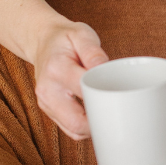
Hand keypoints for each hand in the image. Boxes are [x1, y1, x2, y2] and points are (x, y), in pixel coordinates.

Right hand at [32, 20, 109, 139]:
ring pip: (74, 131)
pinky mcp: (49, 110)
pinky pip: (70, 129)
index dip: (106, 99)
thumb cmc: (65, 39)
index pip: (84, 92)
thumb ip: (93, 51)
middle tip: (120, 111)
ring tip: (109, 112)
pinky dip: (86, 127)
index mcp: (57, 69)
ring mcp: (46, 103)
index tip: (123, 98)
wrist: (42, 42)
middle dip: (102, 121)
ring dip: (95, 127)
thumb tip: (105, 68)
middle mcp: (48, 90)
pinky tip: (98, 115)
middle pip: (77, 122)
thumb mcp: (81, 34)